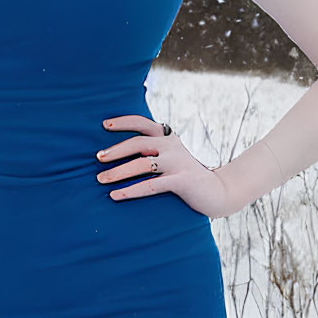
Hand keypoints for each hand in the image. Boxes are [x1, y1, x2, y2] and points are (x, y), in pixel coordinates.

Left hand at [95, 114, 236, 220]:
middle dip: (115, 150)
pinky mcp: (181, 180)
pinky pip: (151, 185)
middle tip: (98, 158)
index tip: (104, 124)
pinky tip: (115, 195)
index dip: (123, 122)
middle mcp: (172, 146)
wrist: (218, 192)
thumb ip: (152, 152)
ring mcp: (177, 162)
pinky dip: (130, 190)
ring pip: (141, 164)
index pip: (143, 123)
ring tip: (100, 179)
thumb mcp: (170, 158)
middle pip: (138, 143)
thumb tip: (118, 154)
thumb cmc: (185, 176)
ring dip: (118, 172)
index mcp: (168, 137)